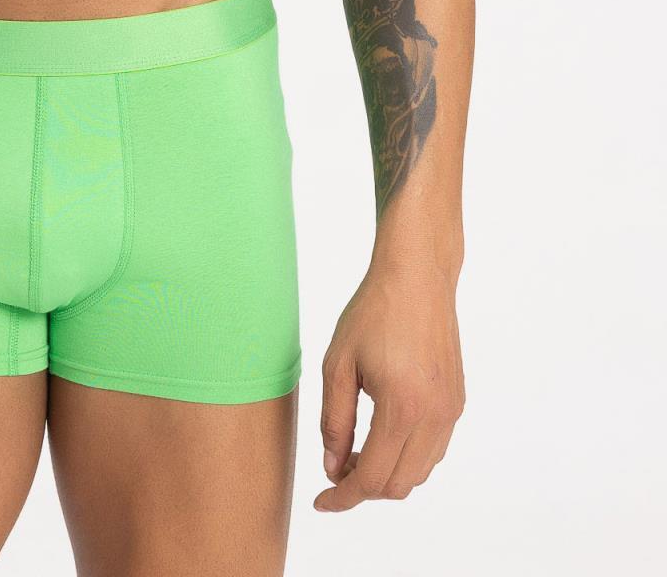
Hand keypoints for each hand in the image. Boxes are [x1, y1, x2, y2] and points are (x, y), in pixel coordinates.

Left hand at [314, 260, 464, 511]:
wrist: (418, 276)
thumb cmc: (374, 311)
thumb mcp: (338, 364)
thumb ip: (333, 421)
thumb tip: (332, 467)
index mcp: (403, 408)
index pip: (372, 479)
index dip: (343, 497)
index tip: (321, 501)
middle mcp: (435, 417)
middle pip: (398, 484)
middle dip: (363, 487)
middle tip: (335, 466)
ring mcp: (451, 411)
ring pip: (419, 472)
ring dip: (386, 474)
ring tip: (355, 449)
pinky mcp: (457, 402)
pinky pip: (433, 450)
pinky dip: (406, 457)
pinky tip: (382, 433)